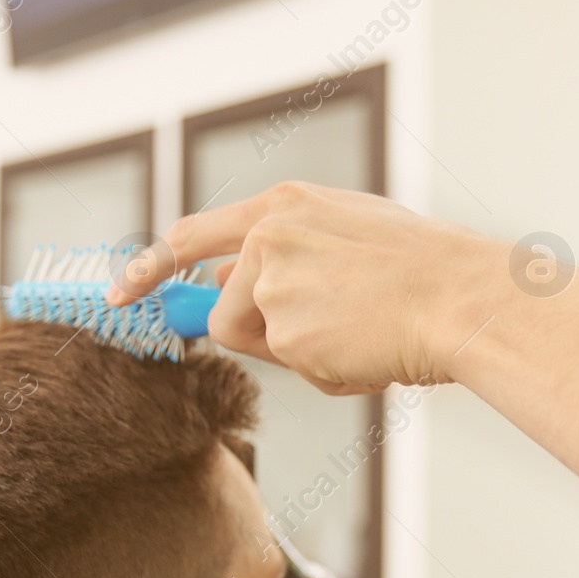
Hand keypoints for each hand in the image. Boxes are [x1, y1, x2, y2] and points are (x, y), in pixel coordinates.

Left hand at [105, 183, 506, 394]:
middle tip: (323, 334)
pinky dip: (326, 371)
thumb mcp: (347, 233)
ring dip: (302, 352)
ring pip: (260, 344)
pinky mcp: (284, 330)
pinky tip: (366, 348)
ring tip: (359, 332)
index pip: (193, 235)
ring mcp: (272, 284)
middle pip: (223, 310)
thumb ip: (285, 251)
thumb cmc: (421, 270)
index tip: (120, 293)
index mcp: (284, 206)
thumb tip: (226, 281)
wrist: (458, 296)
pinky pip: (292, 369)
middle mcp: (267, 238)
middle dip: (260, 334)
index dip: (151, 268)